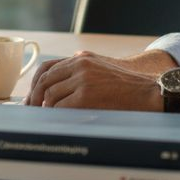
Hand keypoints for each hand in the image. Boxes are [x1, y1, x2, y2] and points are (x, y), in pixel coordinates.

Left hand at [24, 51, 161, 110]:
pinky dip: (55, 115)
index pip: (47, 68)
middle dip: (34, 98)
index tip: (31, 98)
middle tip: (31, 112)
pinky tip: (57, 121)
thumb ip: (81, 72)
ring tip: (46, 119)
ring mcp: (82, 79)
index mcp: (81, 58)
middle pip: (44, 81)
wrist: (148, 92)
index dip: (35, 84)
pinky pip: (60, 107)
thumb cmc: (127, 86)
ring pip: (50, 95)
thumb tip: (56, 89)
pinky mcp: (85, 96)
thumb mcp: (101, 69)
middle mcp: (79, 64)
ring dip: (45, 109)